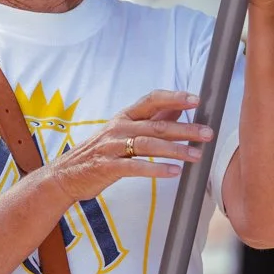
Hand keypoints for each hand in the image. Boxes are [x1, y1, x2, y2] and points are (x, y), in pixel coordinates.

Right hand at [36, 90, 213, 203]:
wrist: (65, 175)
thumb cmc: (99, 153)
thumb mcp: (123, 131)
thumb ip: (150, 120)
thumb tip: (178, 109)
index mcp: (124, 117)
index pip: (151, 100)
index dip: (174, 97)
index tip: (196, 99)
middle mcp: (118, 127)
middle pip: (157, 125)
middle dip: (185, 129)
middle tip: (208, 133)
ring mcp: (112, 147)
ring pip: (149, 145)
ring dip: (176, 150)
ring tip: (197, 155)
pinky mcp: (107, 167)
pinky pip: (136, 167)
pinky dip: (156, 169)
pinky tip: (174, 172)